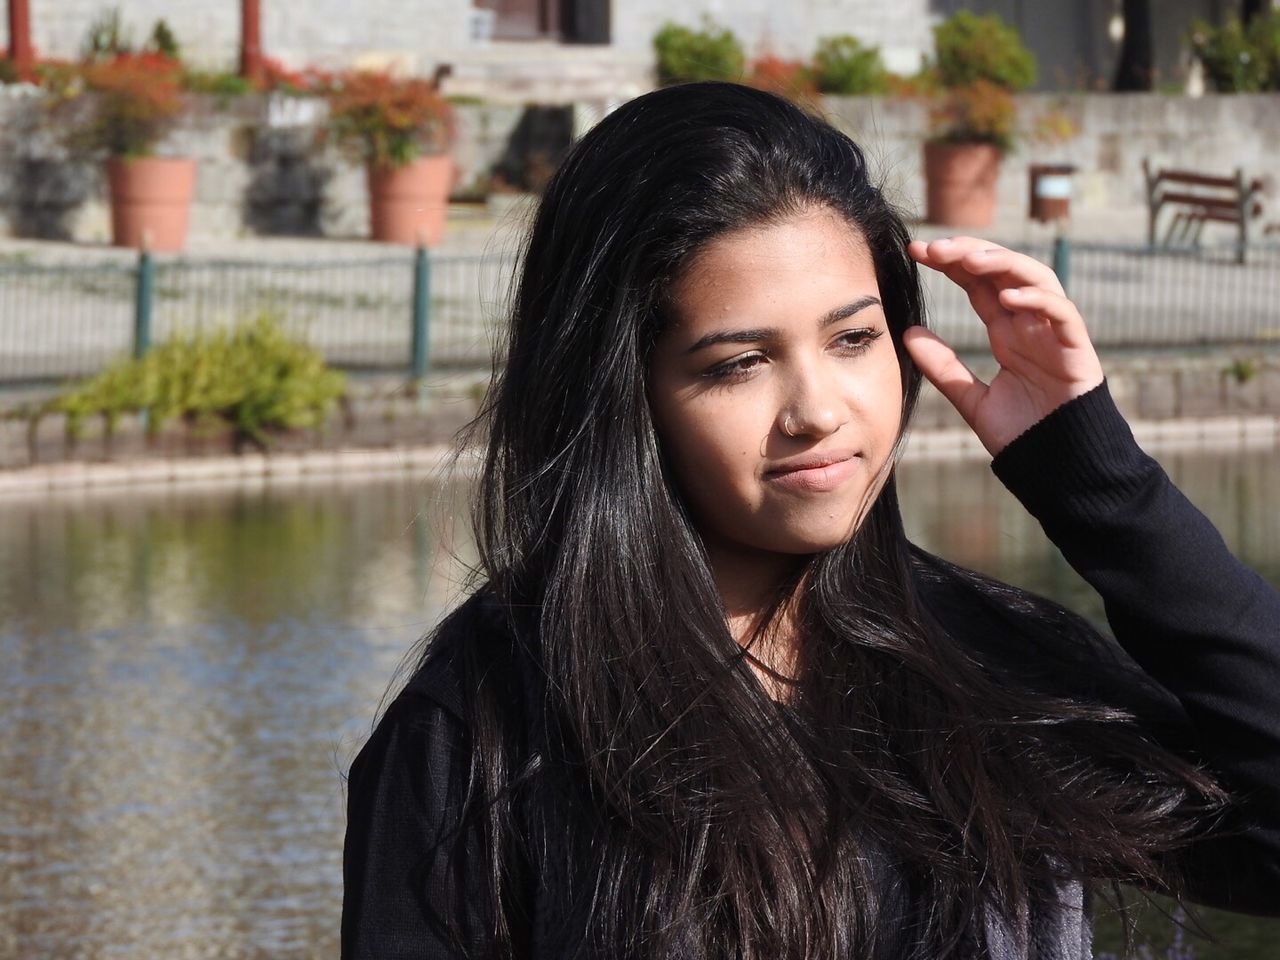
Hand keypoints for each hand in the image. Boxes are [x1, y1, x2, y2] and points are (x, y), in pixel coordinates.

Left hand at [903, 237, 1104, 456]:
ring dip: (1002, 263)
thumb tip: (907, 333)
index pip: (978, 283)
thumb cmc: (1023, 433)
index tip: (916, 252)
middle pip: (1003, 271)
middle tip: (934, 248)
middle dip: (969, 252)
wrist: (1059, 467)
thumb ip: (944, 367)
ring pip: (1035, 279)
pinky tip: (1008, 297)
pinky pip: (1063, 313)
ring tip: (968, 259)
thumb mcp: (972, 399)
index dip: (951, 263)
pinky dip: (1038, 300)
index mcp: (1006, 332)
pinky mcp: (1078, 350)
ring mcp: (1055, 333)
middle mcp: (1030, 324)